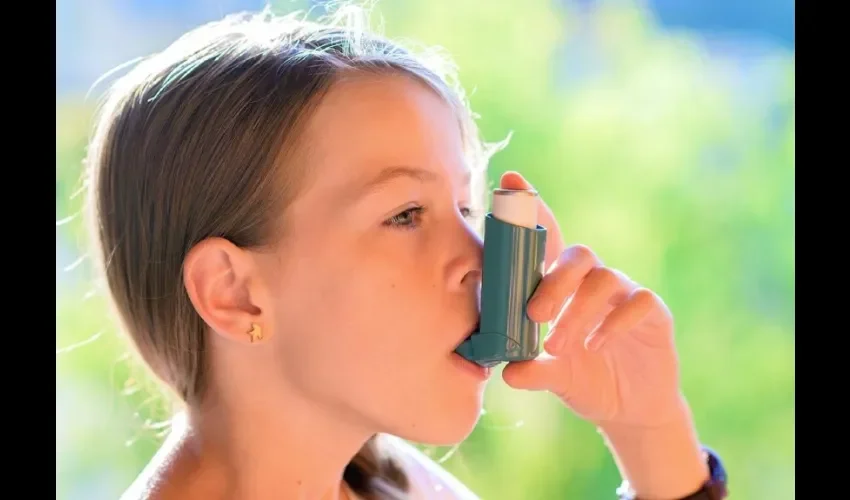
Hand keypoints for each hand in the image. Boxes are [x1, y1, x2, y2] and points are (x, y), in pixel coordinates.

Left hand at [499, 171, 680, 427]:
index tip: (511, 182)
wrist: (632, 409)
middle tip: (535, 315)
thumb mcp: (556, 378)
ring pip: (603, 279)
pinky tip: (596, 345)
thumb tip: (507, 374)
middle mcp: (593, 281)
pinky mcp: (653, 312)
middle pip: (577, 254)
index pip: (547, 241)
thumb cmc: (586, 380)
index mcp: (563, 286)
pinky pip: (638, 301)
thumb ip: (533, 371)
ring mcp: (625, 293)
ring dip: (577, 312)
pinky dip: (613, 322)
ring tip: (559, 347)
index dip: (532, 210)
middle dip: (553, 280)